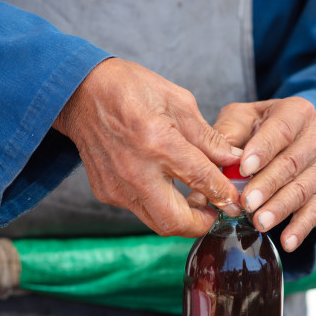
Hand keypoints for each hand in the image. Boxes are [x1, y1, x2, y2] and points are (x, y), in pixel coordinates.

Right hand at [52, 58, 242, 236]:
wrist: (80, 93)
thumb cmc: (130, 90)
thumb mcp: (177, 101)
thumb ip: (207, 137)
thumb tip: (233, 159)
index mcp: (158, 142)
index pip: (201, 179)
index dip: (224, 195)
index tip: (236, 202)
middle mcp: (136, 170)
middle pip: (175, 221)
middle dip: (201, 225)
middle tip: (215, 214)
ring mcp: (118, 186)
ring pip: (157, 223)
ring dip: (180, 220)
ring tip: (195, 204)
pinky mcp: (107, 192)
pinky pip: (139, 210)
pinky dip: (158, 205)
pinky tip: (166, 188)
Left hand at [214, 97, 315, 251]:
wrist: (289, 137)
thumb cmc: (257, 127)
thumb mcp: (239, 120)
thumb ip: (225, 136)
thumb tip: (206, 166)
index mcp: (297, 112)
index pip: (281, 130)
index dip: (263, 149)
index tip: (244, 168)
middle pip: (292, 163)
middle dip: (268, 185)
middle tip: (247, 203)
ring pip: (302, 189)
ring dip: (280, 208)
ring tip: (260, 223)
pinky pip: (314, 212)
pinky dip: (300, 229)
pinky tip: (287, 243)